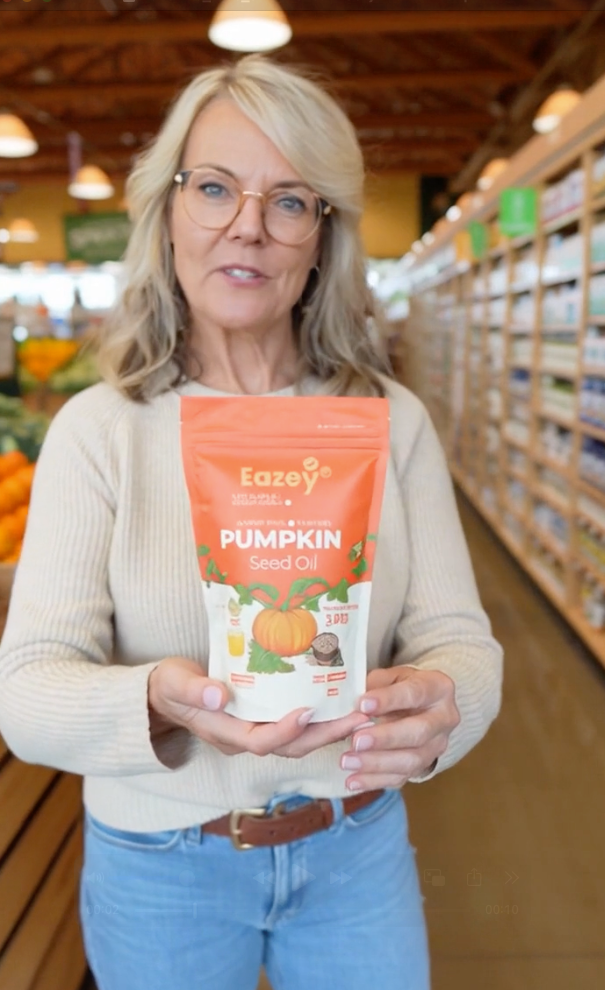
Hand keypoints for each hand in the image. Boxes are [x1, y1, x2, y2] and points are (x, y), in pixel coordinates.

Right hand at [148, 657, 371, 758]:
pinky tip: (339, 702)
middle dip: (325, 734)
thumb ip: (195, 690)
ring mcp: (254, 730)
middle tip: (357, 717)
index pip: (261, 741)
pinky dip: (319, 718)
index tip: (309, 711)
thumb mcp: (174, 683)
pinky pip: (295, 726)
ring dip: (329, 728)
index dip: (286, 730)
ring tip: (360, 712)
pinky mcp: (262, 720)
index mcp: (224, 733)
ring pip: (298, 739)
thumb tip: (218, 696)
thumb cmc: (168, 687)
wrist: (162, 696)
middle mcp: (244, 737)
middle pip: (290, 746)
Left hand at [340, 666, 459, 791]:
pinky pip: (401, 777)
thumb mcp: (390, 676)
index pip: (415, 693)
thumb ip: (372, 686)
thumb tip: (351, 705)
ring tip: (348, 761)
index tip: (362, 704)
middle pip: (419, 732)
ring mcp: (437, 746)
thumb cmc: (401, 687)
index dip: (389, 700)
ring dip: (376, 763)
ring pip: (411, 760)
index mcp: (438, 688)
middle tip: (356, 740)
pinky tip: (353, 780)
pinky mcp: (424, 767)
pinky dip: (375, 781)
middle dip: (385, 738)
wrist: (421, 707)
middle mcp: (444, 719)